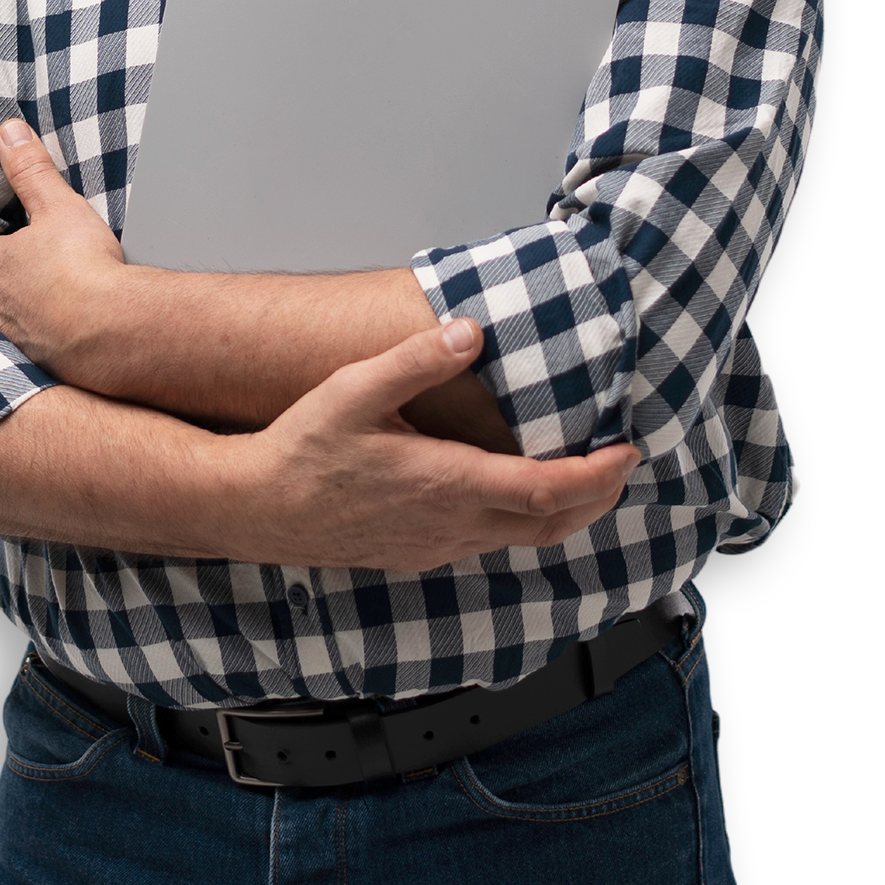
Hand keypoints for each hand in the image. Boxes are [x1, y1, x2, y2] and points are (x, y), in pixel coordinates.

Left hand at [0, 121, 124, 384]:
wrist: (113, 329)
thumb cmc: (84, 266)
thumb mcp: (58, 205)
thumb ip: (31, 169)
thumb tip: (9, 131)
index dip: (17, 243)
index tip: (41, 245)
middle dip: (20, 281)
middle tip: (54, 275)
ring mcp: (9, 340)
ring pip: (13, 320)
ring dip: (30, 315)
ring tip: (63, 307)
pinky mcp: (31, 367)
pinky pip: (32, 350)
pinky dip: (45, 344)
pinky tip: (68, 339)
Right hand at [221, 317, 639, 570]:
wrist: (257, 509)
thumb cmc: (302, 449)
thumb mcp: (356, 390)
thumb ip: (416, 360)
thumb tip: (471, 331)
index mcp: (446, 484)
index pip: (545, 488)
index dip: (597, 475)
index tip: (627, 451)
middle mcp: (450, 525)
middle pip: (549, 524)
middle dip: (596, 497)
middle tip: (621, 463)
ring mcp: (435, 546)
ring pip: (522, 539)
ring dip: (563, 511)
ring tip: (585, 476)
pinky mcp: (419, 554)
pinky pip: (490, 544)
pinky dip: (525, 520)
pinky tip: (516, 494)